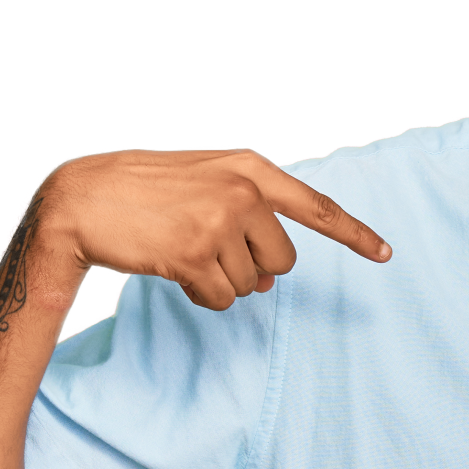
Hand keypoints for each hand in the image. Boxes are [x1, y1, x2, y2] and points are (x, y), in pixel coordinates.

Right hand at [40, 147, 390, 309]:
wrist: (82, 198)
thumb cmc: (146, 193)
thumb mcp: (205, 185)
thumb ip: (250, 220)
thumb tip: (275, 279)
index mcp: (250, 168)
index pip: (317, 206)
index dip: (355, 234)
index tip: (386, 254)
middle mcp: (243, 192)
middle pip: (283, 260)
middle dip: (253, 266)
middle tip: (207, 246)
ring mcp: (220, 222)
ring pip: (252, 284)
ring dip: (220, 280)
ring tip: (182, 250)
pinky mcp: (196, 255)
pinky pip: (223, 299)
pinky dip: (203, 295)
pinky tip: (174, 269)